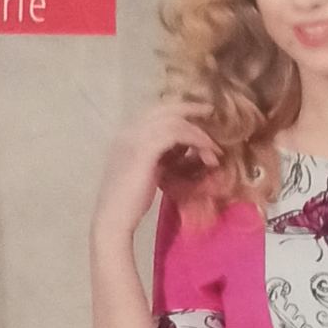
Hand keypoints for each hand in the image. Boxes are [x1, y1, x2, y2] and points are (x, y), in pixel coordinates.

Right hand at [90, 97, 220, 241]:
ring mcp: (134, 138)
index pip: (154, 113)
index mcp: (126, 136)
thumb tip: (182, 152)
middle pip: (164, 107)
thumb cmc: (129, 205)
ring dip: (198, 133)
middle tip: (210, 111)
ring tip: (214, 149)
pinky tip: (208, 154)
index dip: (177, 112)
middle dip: (189, 108)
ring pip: (174, 120)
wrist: (113, 220)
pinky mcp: (144, 150)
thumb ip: (160, 159)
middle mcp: (129, 131)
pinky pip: (176, 134)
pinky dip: (196, 141)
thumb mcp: (147, 174)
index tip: (197, 117)